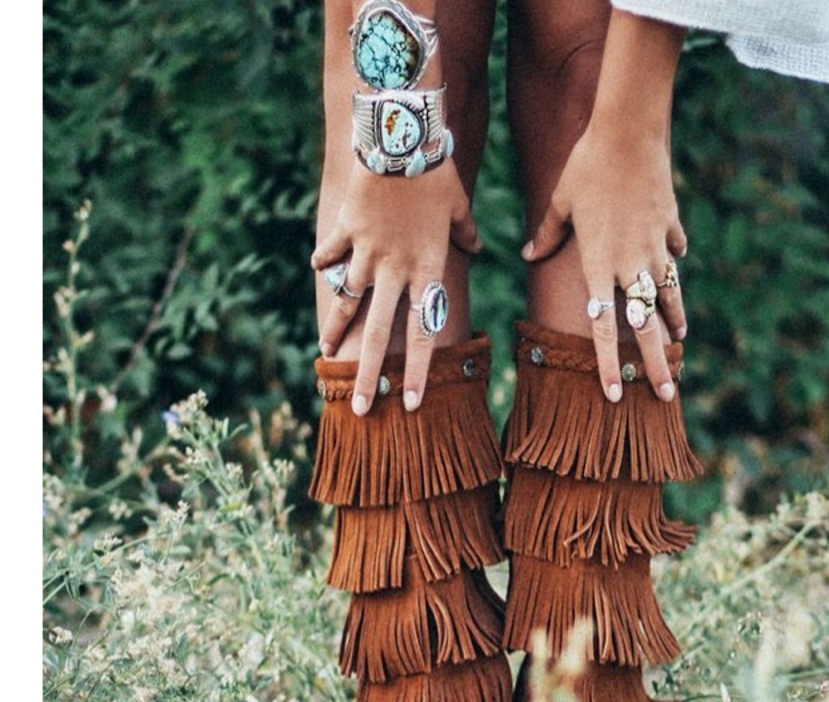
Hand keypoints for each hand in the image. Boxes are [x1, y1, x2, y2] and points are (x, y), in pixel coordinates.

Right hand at [312, 157, 479, 414]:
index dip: (415, 371)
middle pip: (380, 332)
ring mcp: (366, 251)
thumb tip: (480, 248)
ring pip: (347, 301)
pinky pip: (333, 252)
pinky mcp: (345, 229)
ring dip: (336, 329)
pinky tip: (318, 271)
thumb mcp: (459, 205)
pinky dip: (326, 261)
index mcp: (427, 269)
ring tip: (326, 354)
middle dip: (368, 374)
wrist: (400, 134)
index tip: (408, 403)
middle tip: (360, 409)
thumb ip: (466, 234)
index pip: (422, 333)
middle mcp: (394, 270)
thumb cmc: (436, 170)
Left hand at [522, 125, 686, 403]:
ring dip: (673, 323)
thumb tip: (527, 254)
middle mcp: (630, 264)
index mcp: (599, 265)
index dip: (608, 364)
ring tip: (679, 345)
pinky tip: (676, 271)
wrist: (629, 130)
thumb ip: (546, 235)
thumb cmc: (586, 166)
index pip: (603, 328)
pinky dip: (673, 265)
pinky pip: (673, 253)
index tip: (614, 394)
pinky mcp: (670, 226)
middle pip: (646, 326)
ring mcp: (655, 247)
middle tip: (667, 395)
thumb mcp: (559, 202)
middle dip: (657, 364)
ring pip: (668, 296)